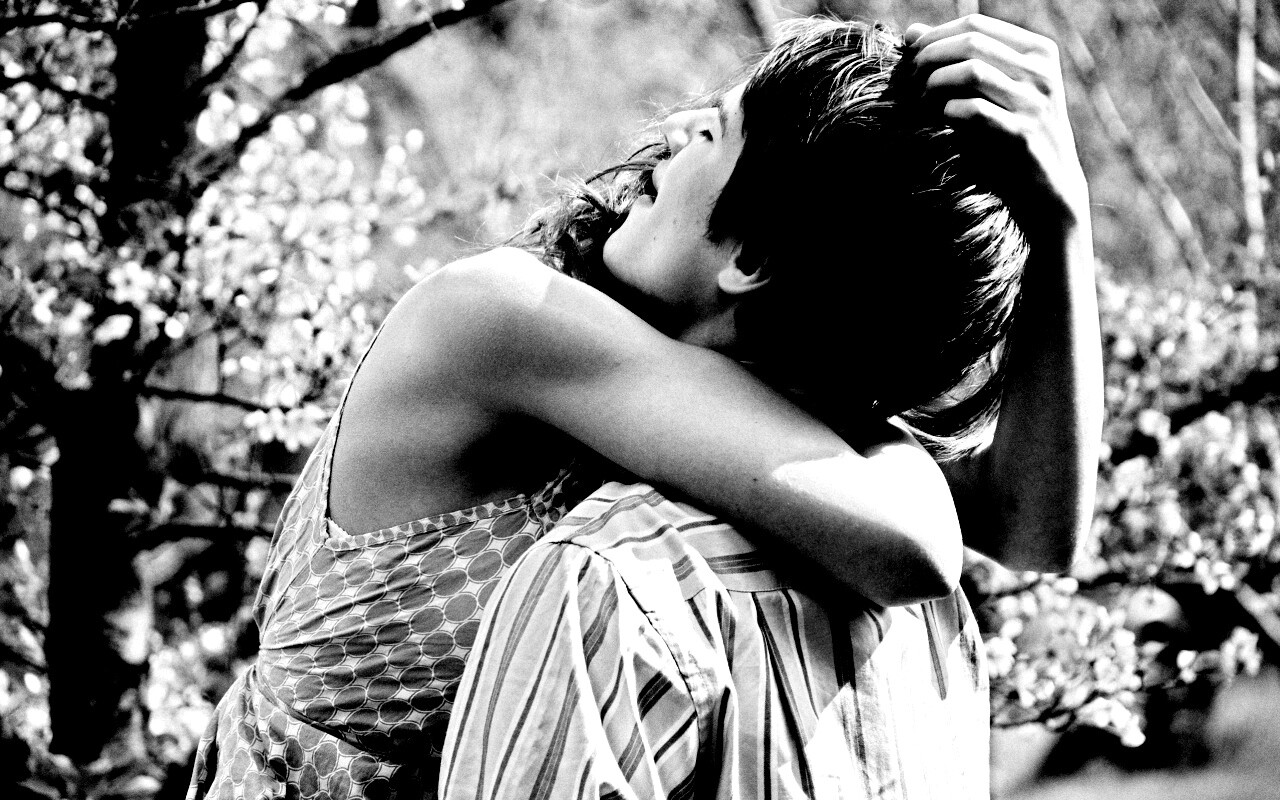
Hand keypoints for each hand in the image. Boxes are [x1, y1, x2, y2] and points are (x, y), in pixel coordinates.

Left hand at [907, 15, 1088, 229]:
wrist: (1048, 192)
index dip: (935, 37)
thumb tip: (912, 32)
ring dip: (935, 84)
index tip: (911, 58)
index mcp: (1038, 51)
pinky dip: (949, 112)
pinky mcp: (1024, 136)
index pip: (975, 24)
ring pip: (972, 71)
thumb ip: (957, 61)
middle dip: (929, 59)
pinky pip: (975, 111)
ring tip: (922, 103)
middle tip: (909, 82)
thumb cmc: (1008, 139)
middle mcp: (1041, 71)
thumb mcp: (991, 94)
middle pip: (970, 43)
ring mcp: (1035, 103)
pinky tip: (943, 122)